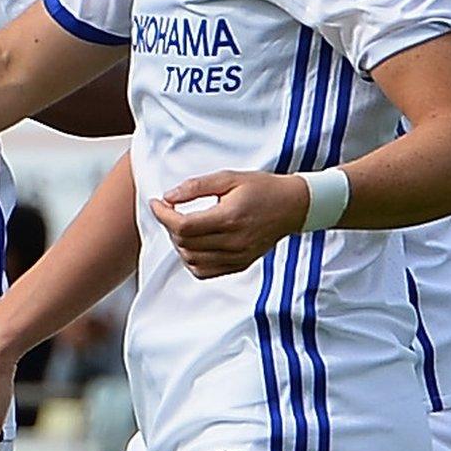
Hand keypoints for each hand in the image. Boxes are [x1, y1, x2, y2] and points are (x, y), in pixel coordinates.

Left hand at [150, 170, 308, 278]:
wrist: (293, 206)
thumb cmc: (263, 188)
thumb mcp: (229, 178)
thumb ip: (196, 186)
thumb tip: (169, 196)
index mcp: (229, 218)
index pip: (183, 226)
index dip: (163, 215)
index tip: (157, 203)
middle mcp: (233, 242)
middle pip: (185, 243)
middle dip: (169, 226)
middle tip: (171, 210)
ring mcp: (237, 256)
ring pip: (191, 260)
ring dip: (179, 243)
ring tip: (182, 226)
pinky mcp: (240, 264)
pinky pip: (205, 272)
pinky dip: (192, 260)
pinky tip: (194, 243)